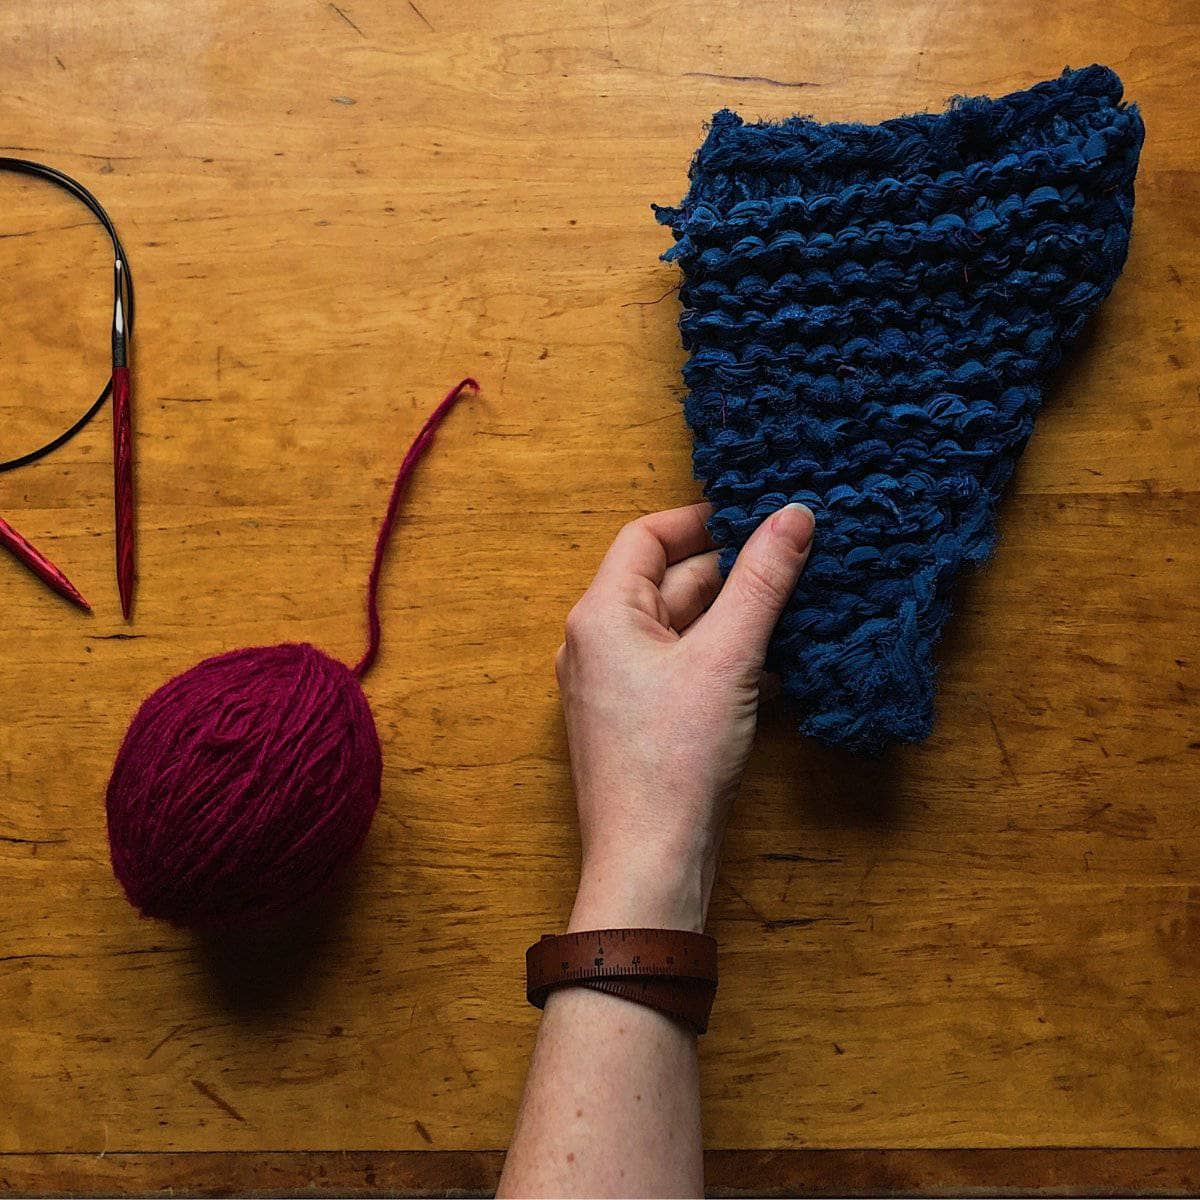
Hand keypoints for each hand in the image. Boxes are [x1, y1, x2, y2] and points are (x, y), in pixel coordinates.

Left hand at [555, 501, 814, 931]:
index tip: (758, 517)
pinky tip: (777, 672)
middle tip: (796, 564)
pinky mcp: (638, 721)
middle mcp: (598, 643)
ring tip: (798, 614)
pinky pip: (683, 671)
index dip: (703, 520)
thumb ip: (763, 581)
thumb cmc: (675, 757)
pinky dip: (725, 662)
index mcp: (602, 614)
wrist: (650, 860)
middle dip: (733, 575)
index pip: (647, 536)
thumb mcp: (728, 657)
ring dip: (736, 621)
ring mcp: (615, 685)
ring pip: (682, 630)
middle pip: (669, 583)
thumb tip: (795, 515)